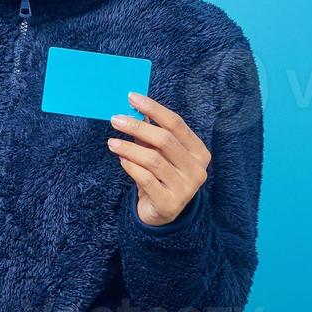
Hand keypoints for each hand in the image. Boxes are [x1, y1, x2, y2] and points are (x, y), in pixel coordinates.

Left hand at [107, 92, 209, 226]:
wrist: (163, 213)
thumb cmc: (162, 176)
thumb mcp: (160, 153)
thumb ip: (151, 133)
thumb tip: (136, 108)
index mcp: (199, 151)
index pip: (176, 124)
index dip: (154, 109)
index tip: (132, 97)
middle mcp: (197, 169)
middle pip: (165, 140)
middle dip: (137, 127)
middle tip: (116, 120)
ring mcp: (186, 188)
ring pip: (154, 160)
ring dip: (129, 148)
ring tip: (112, 142)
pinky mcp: (170, 204)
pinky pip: (146, 180)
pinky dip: (131, 167)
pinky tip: (122, 160)